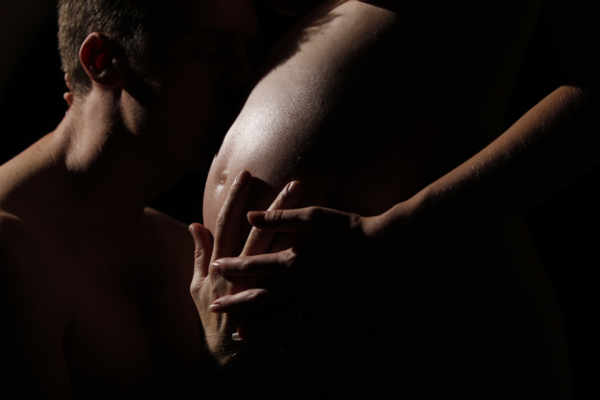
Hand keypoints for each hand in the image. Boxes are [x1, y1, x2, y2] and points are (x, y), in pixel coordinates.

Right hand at [189, 172, 302, 362]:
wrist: (230, 356)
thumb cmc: (213, 317)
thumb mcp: (199, 286)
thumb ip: (200, 254)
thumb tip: (195, 225)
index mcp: (221, 266)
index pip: (229, 223)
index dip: (236, 198)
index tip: (246, 174)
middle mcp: (244, 274)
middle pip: (263, 232)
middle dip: (277, 206)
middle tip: (294, 182)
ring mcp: (266, 287)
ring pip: (284, 249)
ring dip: (297, 227)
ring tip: (314, 209)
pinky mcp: (283, 301)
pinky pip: (300, 276)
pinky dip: (312, 256)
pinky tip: (329, 238)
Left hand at [207, 204, 391, 330]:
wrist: (386, 253)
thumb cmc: (349, 231)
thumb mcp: (313, 218)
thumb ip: (280, 217)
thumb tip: (250, 215)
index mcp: (291, 261)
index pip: (252, 266)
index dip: (232, 266)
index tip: (217, 266)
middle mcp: (296, 287)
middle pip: (256, 298)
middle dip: (234, 302)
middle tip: (216, 307)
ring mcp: (312, 306)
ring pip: (275, 322)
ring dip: (254, 325)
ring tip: (239, 331)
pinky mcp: (328, 319)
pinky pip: (301, 335)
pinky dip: (284, 339)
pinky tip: (277, 342)